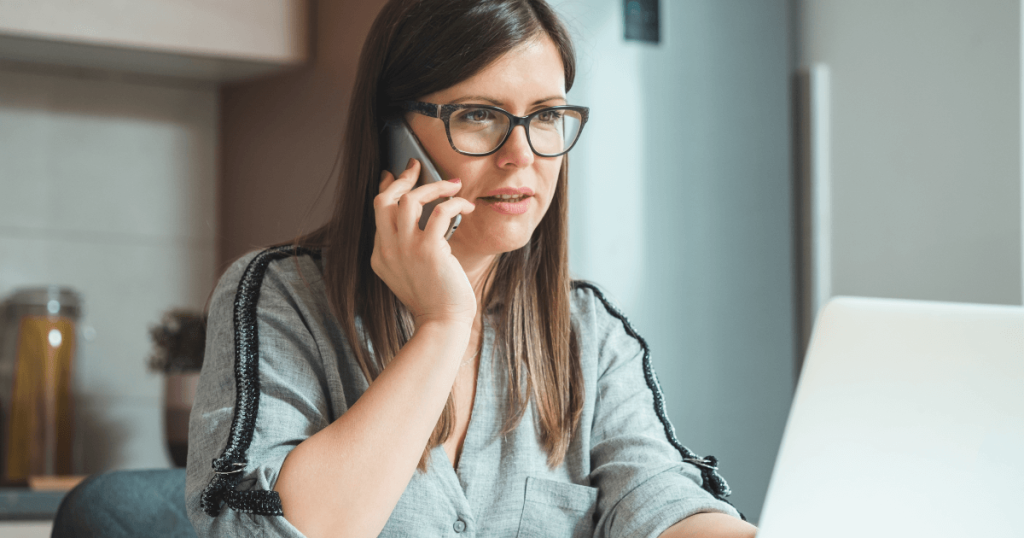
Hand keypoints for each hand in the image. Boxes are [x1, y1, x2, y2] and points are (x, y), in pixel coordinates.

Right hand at [371, 158, 477, 327]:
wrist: (442, 323)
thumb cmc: (434, 300)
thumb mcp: (409, 273)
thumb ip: (406, 249)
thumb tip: (423, 221)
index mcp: (380, 256)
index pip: (377, 211)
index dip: (386, 188)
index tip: (395, 175)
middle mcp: (387, 250)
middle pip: (385, 200)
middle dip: (402, 179)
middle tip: (417, 166)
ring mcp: (406, 249)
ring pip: (410, 200)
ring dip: (433, 187)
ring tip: (452, 185)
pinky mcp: (429, 250)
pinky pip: (440, 212)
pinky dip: (455, 203)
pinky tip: (467, 206)